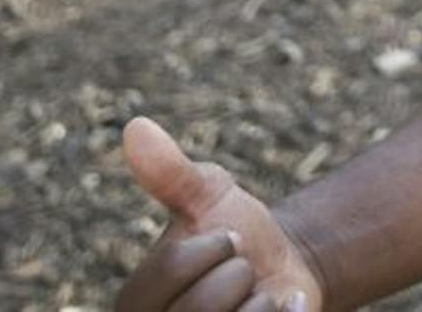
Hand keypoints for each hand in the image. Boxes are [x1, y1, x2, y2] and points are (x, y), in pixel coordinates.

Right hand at [116, 117, 323, 311]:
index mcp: (134, 303)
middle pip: (197, 310)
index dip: (209, 246)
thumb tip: (135, 128)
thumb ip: (169, 171)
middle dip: (235, 274)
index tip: (226, 238)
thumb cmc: (235, 229)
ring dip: (259, 302)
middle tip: (243, 269)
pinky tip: (281, 308)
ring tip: (260, 293)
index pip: (168, 274)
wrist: (286, 267)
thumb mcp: (206, 195)